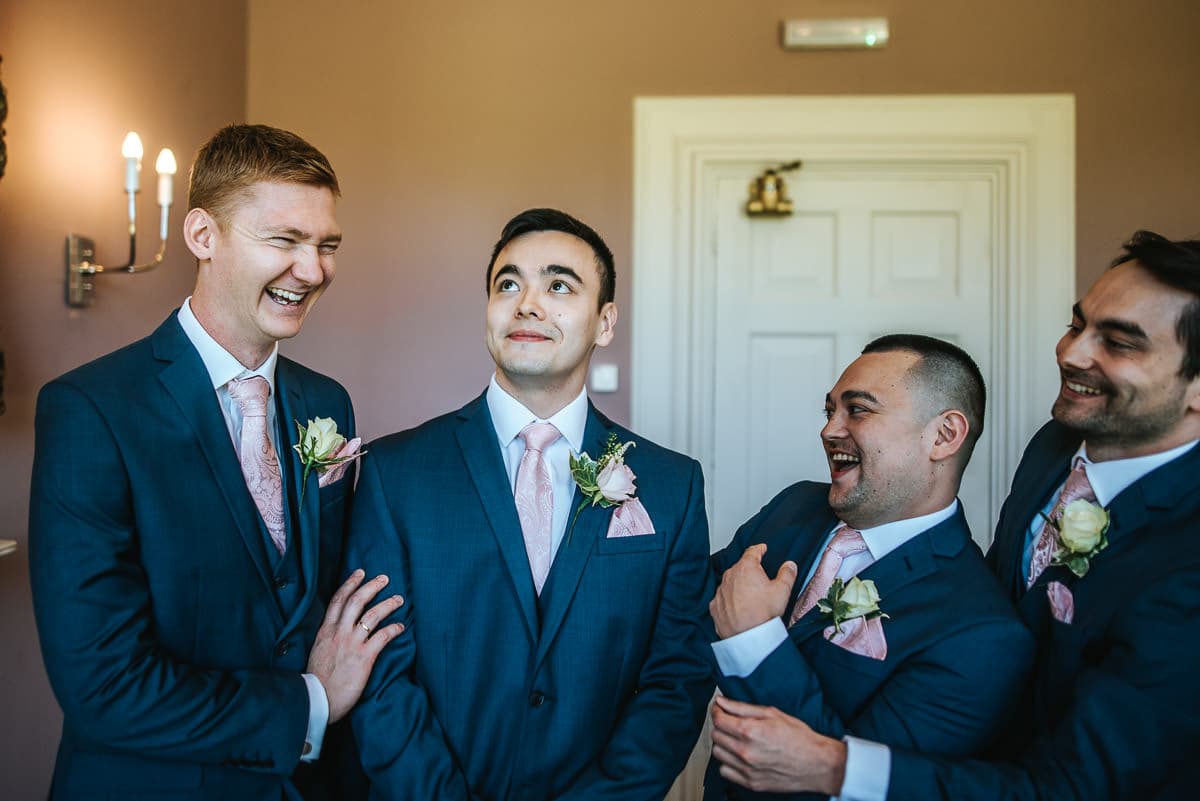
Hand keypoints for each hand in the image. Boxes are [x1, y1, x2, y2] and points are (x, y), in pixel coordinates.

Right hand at [307, 569, 405, 722]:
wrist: (316, 701)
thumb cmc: (317, 681)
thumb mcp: (318, 652)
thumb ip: (328, 638)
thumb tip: (336, 631)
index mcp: (325, 631)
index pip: (338, 600)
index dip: (350, 584)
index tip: (360, 573)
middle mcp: (338, 633)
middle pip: (356, 601)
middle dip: (371, 586)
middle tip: (384, 578)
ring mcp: (351, 643)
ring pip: (372, 615)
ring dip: (387, 604)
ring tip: (398, 599)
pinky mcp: (364, 657)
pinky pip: (382, 636)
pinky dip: (393, 629)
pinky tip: (401, 627)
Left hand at [709, 544, 797, 638]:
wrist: (748, 637)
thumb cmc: (763, 614)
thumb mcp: (782, 591)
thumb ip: (787, 574)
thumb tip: (789, 565)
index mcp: (746, 568)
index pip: (752, 552)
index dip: (759, 549)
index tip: (762, 549)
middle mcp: (730, 577)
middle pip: (740, 568)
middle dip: (749, 570)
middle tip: (760, 578)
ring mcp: (720, 591)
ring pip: (730, 583)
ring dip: (739, 586)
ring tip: (751, 597)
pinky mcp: (715, 606)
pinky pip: (723, 599)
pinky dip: (730, 600)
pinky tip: (738, 608)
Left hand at [710, 695, 846, 794]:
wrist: (817, 764)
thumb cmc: (799, 738)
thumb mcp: (772, 713)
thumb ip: (742, 707)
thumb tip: (722, 702)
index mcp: (749, 731)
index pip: (718, 719)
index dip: (717, 711)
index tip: (720, 709)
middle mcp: (745, 751)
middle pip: (715, 735)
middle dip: (720, 725)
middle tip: (731, 722)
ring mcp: (747, 769)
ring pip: (717, 753)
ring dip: (723, 744)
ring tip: (736, 739)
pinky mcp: (750, 783)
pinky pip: (725, 771)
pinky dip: (728, 763)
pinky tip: (739, 756)